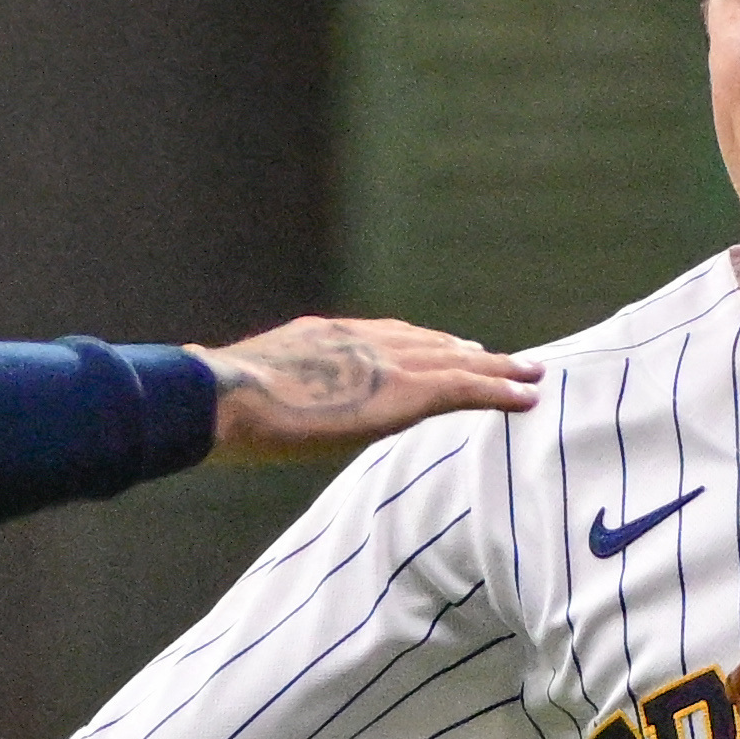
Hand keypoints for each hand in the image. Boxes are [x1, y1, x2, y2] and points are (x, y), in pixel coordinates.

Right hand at [194, 317, 538, 462]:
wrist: (221, 399)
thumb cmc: (212, 401)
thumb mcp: (234, 380)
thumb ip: (246, 381)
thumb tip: (209, 380)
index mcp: (322, 338)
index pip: (385, 337)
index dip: (421, 344)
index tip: (445, 348)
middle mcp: (359, 340)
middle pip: (428, 343)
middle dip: (467, 352)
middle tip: (502, 358)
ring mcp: (381, 362)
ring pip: (456, 362)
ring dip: (497, 369)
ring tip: (530, 376)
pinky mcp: (400, 392)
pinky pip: (463, 389)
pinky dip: (498, 391)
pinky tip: (526, 397)